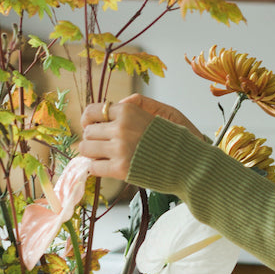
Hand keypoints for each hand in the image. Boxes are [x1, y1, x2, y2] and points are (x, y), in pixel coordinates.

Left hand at [79, 94, 199, 179]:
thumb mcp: (158, 111)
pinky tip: (104, 168)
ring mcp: (119, 149)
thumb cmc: (174, 138)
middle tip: (99, 146)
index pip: (91, 112)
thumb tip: (116, 104)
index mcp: (127, 111)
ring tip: (100, 157)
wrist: (188, 162)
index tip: (90, 127)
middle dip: (91, 139)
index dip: (87, 120)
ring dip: (90, 154)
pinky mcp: (120, 169)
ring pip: (86, 149)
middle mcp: (120, 128)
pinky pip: (93, 167)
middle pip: (87, 132)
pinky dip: (96, 168)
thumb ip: (136, 105)